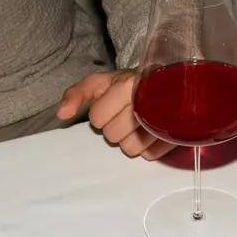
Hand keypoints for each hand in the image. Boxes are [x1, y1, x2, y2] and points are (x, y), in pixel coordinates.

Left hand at [57, 70, 175, 159]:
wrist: (166, 82)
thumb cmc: (128, 84)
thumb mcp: (100, 82)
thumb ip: (77, 94)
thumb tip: (61, 114)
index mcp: (125, 86)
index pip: (97, 118)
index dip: (101, 113)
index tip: (113, 104)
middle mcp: (144, 102)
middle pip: (112, 135)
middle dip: (116, 127)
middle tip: (126, 115)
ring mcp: (162, 121)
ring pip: (130, 148)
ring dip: (130, 139)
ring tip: (138, 124)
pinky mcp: (174, 136)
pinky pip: (149, 155)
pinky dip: (148, 147)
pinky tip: (150, 133)